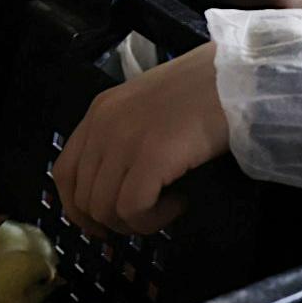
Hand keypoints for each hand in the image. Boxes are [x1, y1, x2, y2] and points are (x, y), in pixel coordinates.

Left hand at [53, 43, 228, 236]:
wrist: (237, 77)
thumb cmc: (203, 93)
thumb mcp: (146, 108)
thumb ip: (122, 138)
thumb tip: (114, 188)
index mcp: (98, 112)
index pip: (64, 172)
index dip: (77, 208)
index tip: (99, 225)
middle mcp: (102, 126)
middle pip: (84, 198)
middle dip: (113, 221)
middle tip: (147, 217)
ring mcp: (124, 140)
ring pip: (106, 209)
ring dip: (138, 221)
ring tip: (169, 204)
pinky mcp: (150, 156)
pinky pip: (133, 209)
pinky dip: (154, 219)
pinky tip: (179, 202)